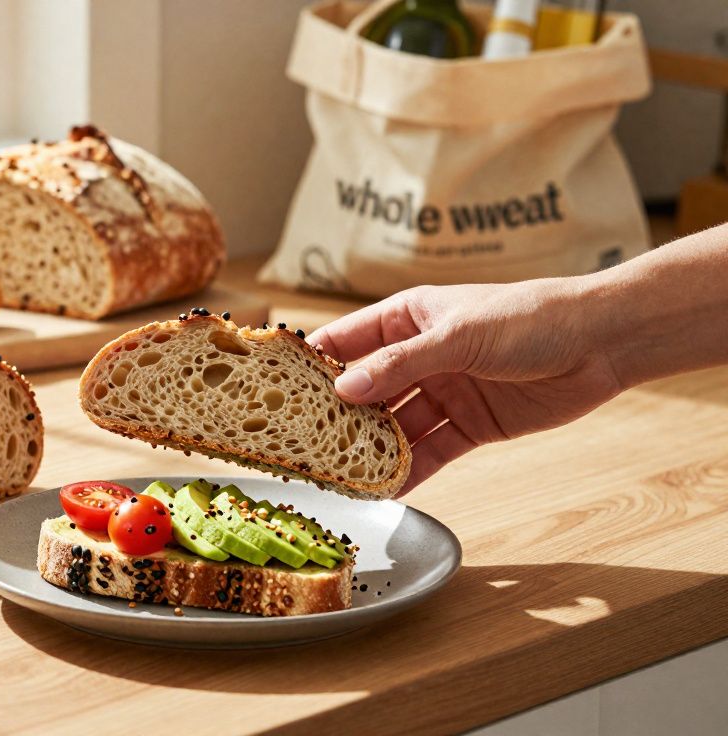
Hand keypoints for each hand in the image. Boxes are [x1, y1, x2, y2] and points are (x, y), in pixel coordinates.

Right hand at [308, 280, 625, 494]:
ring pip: (393, 427)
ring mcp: (443, 392)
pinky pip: (429, 452)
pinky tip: (384, 491)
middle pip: (365, 391)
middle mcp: (418, 356)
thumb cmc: (531, 317)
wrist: (602, 342)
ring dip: (370, 452)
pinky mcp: (469, 425)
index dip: (311, 365)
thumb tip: (343, 390)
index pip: (345, 342)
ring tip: (338, 479)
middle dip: (336, 419)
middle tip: (301, 448)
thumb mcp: (458, 335)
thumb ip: (400, 365)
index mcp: (407, 318)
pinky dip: (408, 472)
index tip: (275, 391)